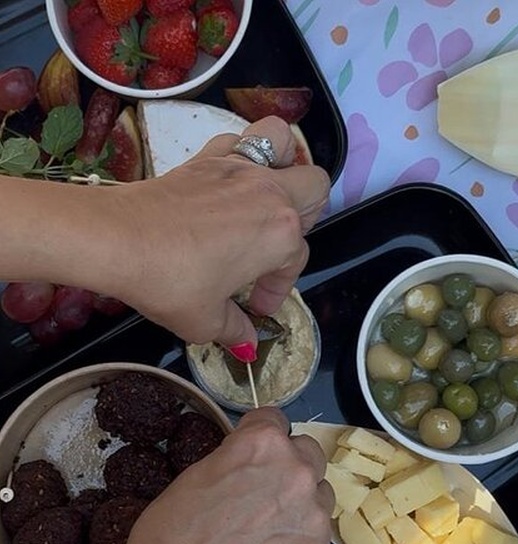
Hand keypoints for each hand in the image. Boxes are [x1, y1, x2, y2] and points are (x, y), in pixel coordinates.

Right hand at [94, 408, 333, 543]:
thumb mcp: (201, 470)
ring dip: (300, 500)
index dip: (261, 434)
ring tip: (269, 524)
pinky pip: (316, 532)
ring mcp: (313, 513)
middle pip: (307, 452)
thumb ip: (240, 454)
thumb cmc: (172, 530)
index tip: (254, 449)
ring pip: (318, 492)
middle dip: (288, 463)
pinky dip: (298, 537)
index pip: (275, 419)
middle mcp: (297, 470)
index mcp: (264, 443)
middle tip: (265, 488)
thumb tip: (254, 455)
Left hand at [104, 116, 329, 348]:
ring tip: (266, 193)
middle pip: (314, 186)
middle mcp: (268, 194)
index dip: (276, 290)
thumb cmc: (169, 280)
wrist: (118, 240)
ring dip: (284, 162)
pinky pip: (235, 140)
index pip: (294, 262)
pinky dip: (239, 155)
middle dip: (308, 213)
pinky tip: (225, 183)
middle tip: (278, 240)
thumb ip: (236, 331)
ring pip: (280, 141)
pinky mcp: (206, 158)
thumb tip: (246, 344)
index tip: (256, 307)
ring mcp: (238, 168)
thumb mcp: (206, 321)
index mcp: (280, 235)